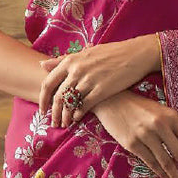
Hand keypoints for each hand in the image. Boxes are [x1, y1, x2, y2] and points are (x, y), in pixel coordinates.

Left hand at [37, 36, 159, 127]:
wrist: (135, 54)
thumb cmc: (110, 53)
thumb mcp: (85, 53)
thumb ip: (63, 60)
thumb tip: (42, 64)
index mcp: (70, 60)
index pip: (48, 83)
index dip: (43, 99)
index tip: (43, 109)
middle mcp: (77, 70)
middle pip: (57, 97)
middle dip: (53, 113)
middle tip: (53, 122)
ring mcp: (89, 80)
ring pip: (70, 103)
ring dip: (65, 116)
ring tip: (65, 124)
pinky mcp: (102, 90)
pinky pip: (84, 106)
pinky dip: (78, 114)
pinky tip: (77, 119)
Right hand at [92, 91, 177, 177]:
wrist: (113, 101)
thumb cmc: (142, 108)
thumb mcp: (163, 113)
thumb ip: (176, 130)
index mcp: (173, 117)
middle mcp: (160, 126)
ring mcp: (145, 135)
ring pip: (167, 163)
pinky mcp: (132, 144)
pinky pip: (151, 163)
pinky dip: (162, 175)